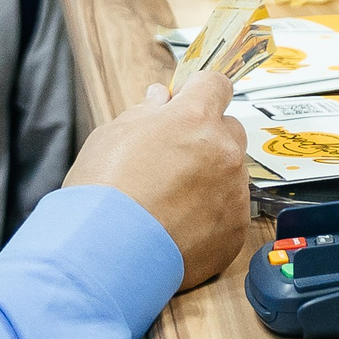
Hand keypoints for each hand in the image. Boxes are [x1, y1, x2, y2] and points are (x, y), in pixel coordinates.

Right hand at [64, 73, 251, 292]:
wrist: (106, 254)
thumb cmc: (102, 194)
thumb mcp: (112, 136)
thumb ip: (145, 113)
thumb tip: (161, 98)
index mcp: (193, 119)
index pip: (215, 84)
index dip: (200, 91)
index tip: (190, 101)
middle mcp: (223, 151)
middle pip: (228, 129)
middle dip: (206, 137)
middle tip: (173, 158)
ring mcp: (234, 190)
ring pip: (232, 171)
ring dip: (210, 177)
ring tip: (170, 199)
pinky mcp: (236, 227)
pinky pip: (231, 210)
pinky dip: (212, 213)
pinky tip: (179, 224)